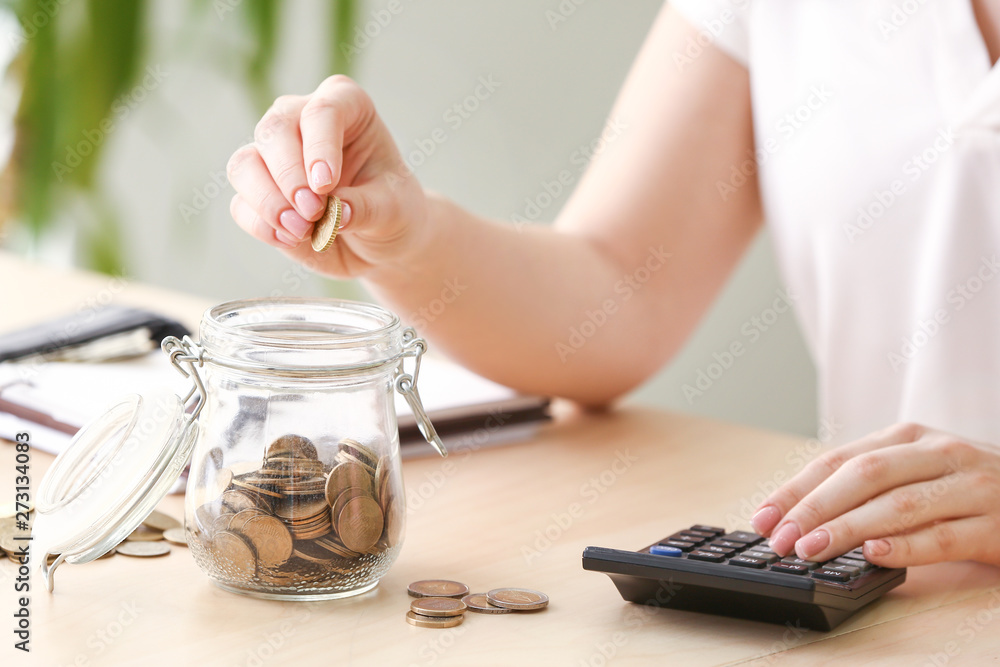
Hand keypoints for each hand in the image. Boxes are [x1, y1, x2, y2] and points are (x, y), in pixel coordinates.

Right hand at [226, 75, 428, 277]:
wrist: (381, 242)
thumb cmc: (393, 210)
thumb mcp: (394, 209)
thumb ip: (366, 207)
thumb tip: (334, 213)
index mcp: (347, 106)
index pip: (323, 111)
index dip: (319, 146)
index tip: (325, 184)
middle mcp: (302, 120)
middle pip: (274, 131)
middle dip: (289, 175)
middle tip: (313, 212)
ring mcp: (274, 155)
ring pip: (245, 165)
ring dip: (268, 201)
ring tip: (301, 231)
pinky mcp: (258, 193)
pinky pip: (241, 204)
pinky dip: (261, 224)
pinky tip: (290, 239)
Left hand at [750, 423, 999, 566]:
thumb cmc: (968, 487)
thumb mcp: (918, 471)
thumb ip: (869, 486)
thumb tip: (799, 517)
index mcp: (908, 437)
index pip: (837, 460)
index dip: (795, 489)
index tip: (762, 517)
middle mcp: (938, 453)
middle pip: (863, 476)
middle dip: (813, 508)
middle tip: (780, 538)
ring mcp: (970, 487)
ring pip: (898, 504)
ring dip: (848, 529)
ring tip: (812, 548)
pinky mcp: (996, 525)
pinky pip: (943, 535)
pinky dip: (905, 546)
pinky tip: (873, 555)